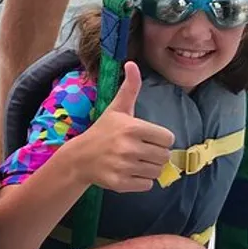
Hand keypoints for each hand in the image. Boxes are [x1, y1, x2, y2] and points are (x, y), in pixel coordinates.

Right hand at [70, 62, 173, 192]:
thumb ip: (129, 87)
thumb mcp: (117, 109)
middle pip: (164, 156)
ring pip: (156, 172)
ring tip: (133, 162)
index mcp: (133, 128)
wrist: (79, 157)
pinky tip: (128, 172)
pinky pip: (146, 185)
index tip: (145, 138)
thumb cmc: (102, 131)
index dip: (159, 139)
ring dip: (148, 168)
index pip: (168, 138)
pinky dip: (140, 181)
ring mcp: (124, 166)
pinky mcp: (120, 183)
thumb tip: (132, 63)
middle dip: (154, 155)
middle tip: (139, 151)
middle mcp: (129, 148)